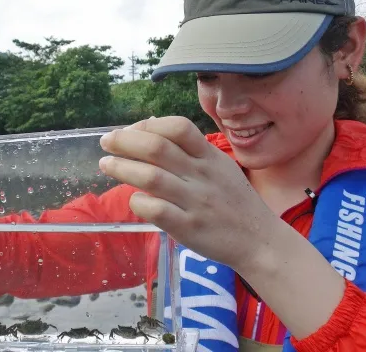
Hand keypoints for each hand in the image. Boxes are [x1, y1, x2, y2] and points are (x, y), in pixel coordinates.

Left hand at [98, 116, 275, 269]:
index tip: (130, 130)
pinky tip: (134, 200)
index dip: (148, 124)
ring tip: (106, 165)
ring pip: (151, 177)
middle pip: (157, 148)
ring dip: (122, 168)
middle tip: (106, 142)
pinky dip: (139, 202)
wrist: (258, 240)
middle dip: (124, 141)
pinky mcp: (189, 228)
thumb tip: (150, 125)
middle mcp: (202, 175)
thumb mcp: (219, 166)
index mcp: (210, 157)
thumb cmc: (234, 201)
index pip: (178, 127)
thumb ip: (189, 149)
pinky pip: (156, 210)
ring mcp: (195, 202)